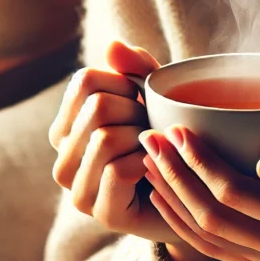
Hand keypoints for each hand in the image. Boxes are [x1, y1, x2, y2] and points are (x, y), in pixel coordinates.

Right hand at [49, 40, 174, 241]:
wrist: (196, 198)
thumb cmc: (170, 143)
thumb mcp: (157, 97)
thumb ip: (137, 69)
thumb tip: (112, 46)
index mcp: (66, 128)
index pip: (85, 81)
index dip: (126, 84)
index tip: (142, 104)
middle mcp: (63, 160)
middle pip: (96, 107)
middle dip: (137, 112)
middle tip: (154, 131)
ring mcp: (78, 191)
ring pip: (104, 138)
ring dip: (143, 139)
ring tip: (156, 150)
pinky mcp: (102, 214)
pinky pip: (117, 171)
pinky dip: (146, 163)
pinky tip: (157, 169)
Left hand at [140, 126, 259, 260]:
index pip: (235, 192)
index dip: (200, 162)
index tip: (179, 130)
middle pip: (210, 214)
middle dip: (175, 175)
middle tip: (152, 138)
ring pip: (202, 235)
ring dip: (170, 196)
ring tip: (149, 160)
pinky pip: (207, 249)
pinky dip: (178, 220)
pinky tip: (161, 193)